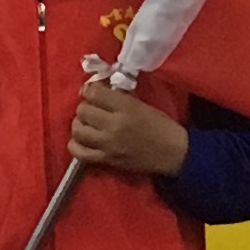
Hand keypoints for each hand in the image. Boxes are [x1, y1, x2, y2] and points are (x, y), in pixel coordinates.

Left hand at [70, 76, 189, 178]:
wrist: (173, 153)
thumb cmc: (161, 126)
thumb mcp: (142, 104)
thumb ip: (119, 97)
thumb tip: (99, 90)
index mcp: (125, 107)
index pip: (93, 93)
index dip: (89, 90)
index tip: (93, 92)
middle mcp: (113, 125)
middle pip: (82, 110)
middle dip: (85, 107)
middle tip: (93, 109)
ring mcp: (107, 144)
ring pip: (77, 130)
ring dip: (79, 124)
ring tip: (87, 124)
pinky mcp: (106, 160)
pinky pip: (79, 152)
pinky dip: (76, 144)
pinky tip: (82, 140)